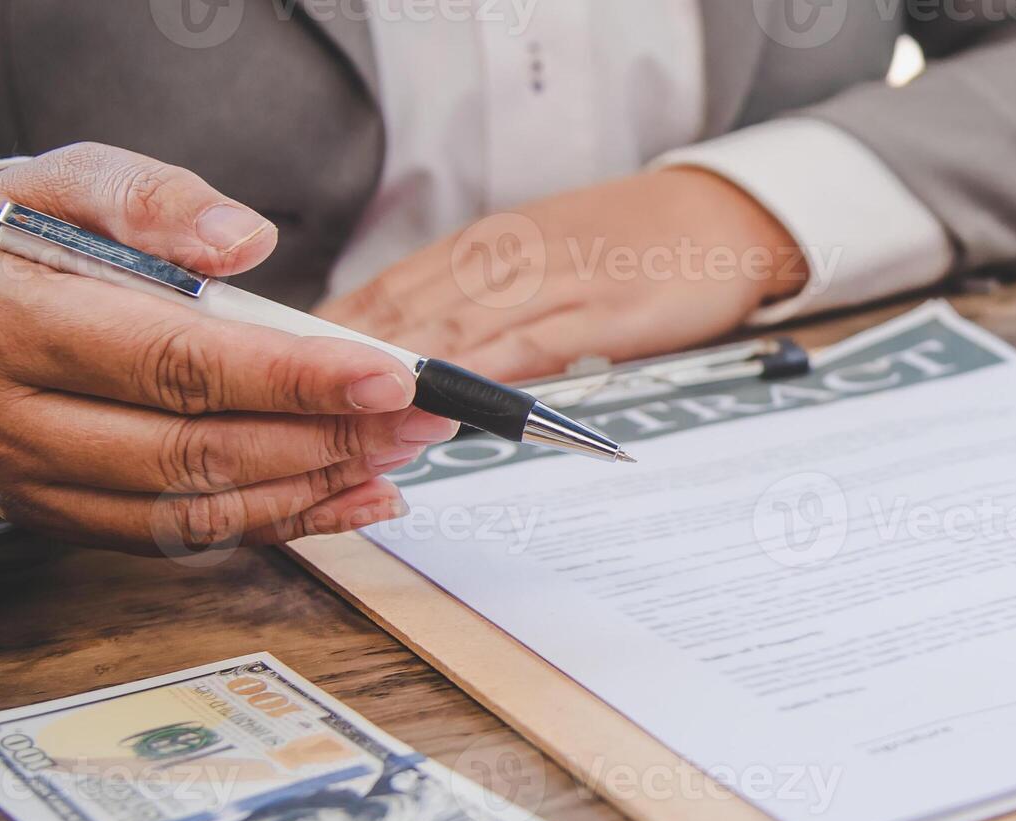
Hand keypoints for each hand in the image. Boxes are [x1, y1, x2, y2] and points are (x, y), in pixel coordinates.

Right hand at [0, 142, 457, 554]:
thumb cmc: (13, 236)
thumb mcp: (67, 178)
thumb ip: (154, 197)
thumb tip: (245, 240)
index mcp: (6, 325)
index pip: (173, 364)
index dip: (290, 378)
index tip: (387, 377)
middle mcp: (7, 421)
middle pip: (193, 452)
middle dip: (324, 439)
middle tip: (420, 419)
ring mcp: (28, 484)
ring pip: (193, 512)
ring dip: (313, 487)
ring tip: (399, 454)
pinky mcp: (57, 521)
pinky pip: (184, 539)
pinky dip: (278, 522)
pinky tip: (351, 495)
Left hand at [317, 168, 809, 381]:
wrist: (727, 218)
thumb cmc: (637, 243)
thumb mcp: (549, 257)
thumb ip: (489, 297)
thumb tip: (422, 346)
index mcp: (491, 242)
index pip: (392, 284)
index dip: (335, 327)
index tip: (288, 364)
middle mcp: (510, 255)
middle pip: (408, 307)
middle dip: (349, 355)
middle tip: (298, 398)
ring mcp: (555, 281)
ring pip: (456, 325)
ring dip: (400, 369)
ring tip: (349, 408)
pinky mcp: (601, 311)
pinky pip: (529, 344)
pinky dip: (482, 373)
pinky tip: (447, 400)